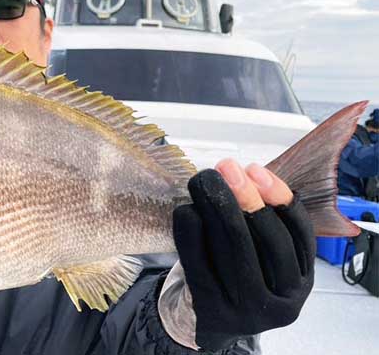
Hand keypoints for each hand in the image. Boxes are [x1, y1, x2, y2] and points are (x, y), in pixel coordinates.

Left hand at [173, 159, 314, 351]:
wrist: (211, 321)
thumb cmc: (237, 275)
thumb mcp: (264, 256)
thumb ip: (265, 222)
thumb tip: (247, 174)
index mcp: (302, 283)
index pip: (298, 233)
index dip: (278, 196)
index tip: (255, 169)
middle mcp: (283, 303)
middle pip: (267, 238)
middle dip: (244, 196)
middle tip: (224, 168)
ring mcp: (248, 310)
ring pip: (234, 247)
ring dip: (217, 206)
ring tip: (204, 180)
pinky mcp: (212, 309)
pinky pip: (199, 261)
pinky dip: (190, 230)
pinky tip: (187, 209)